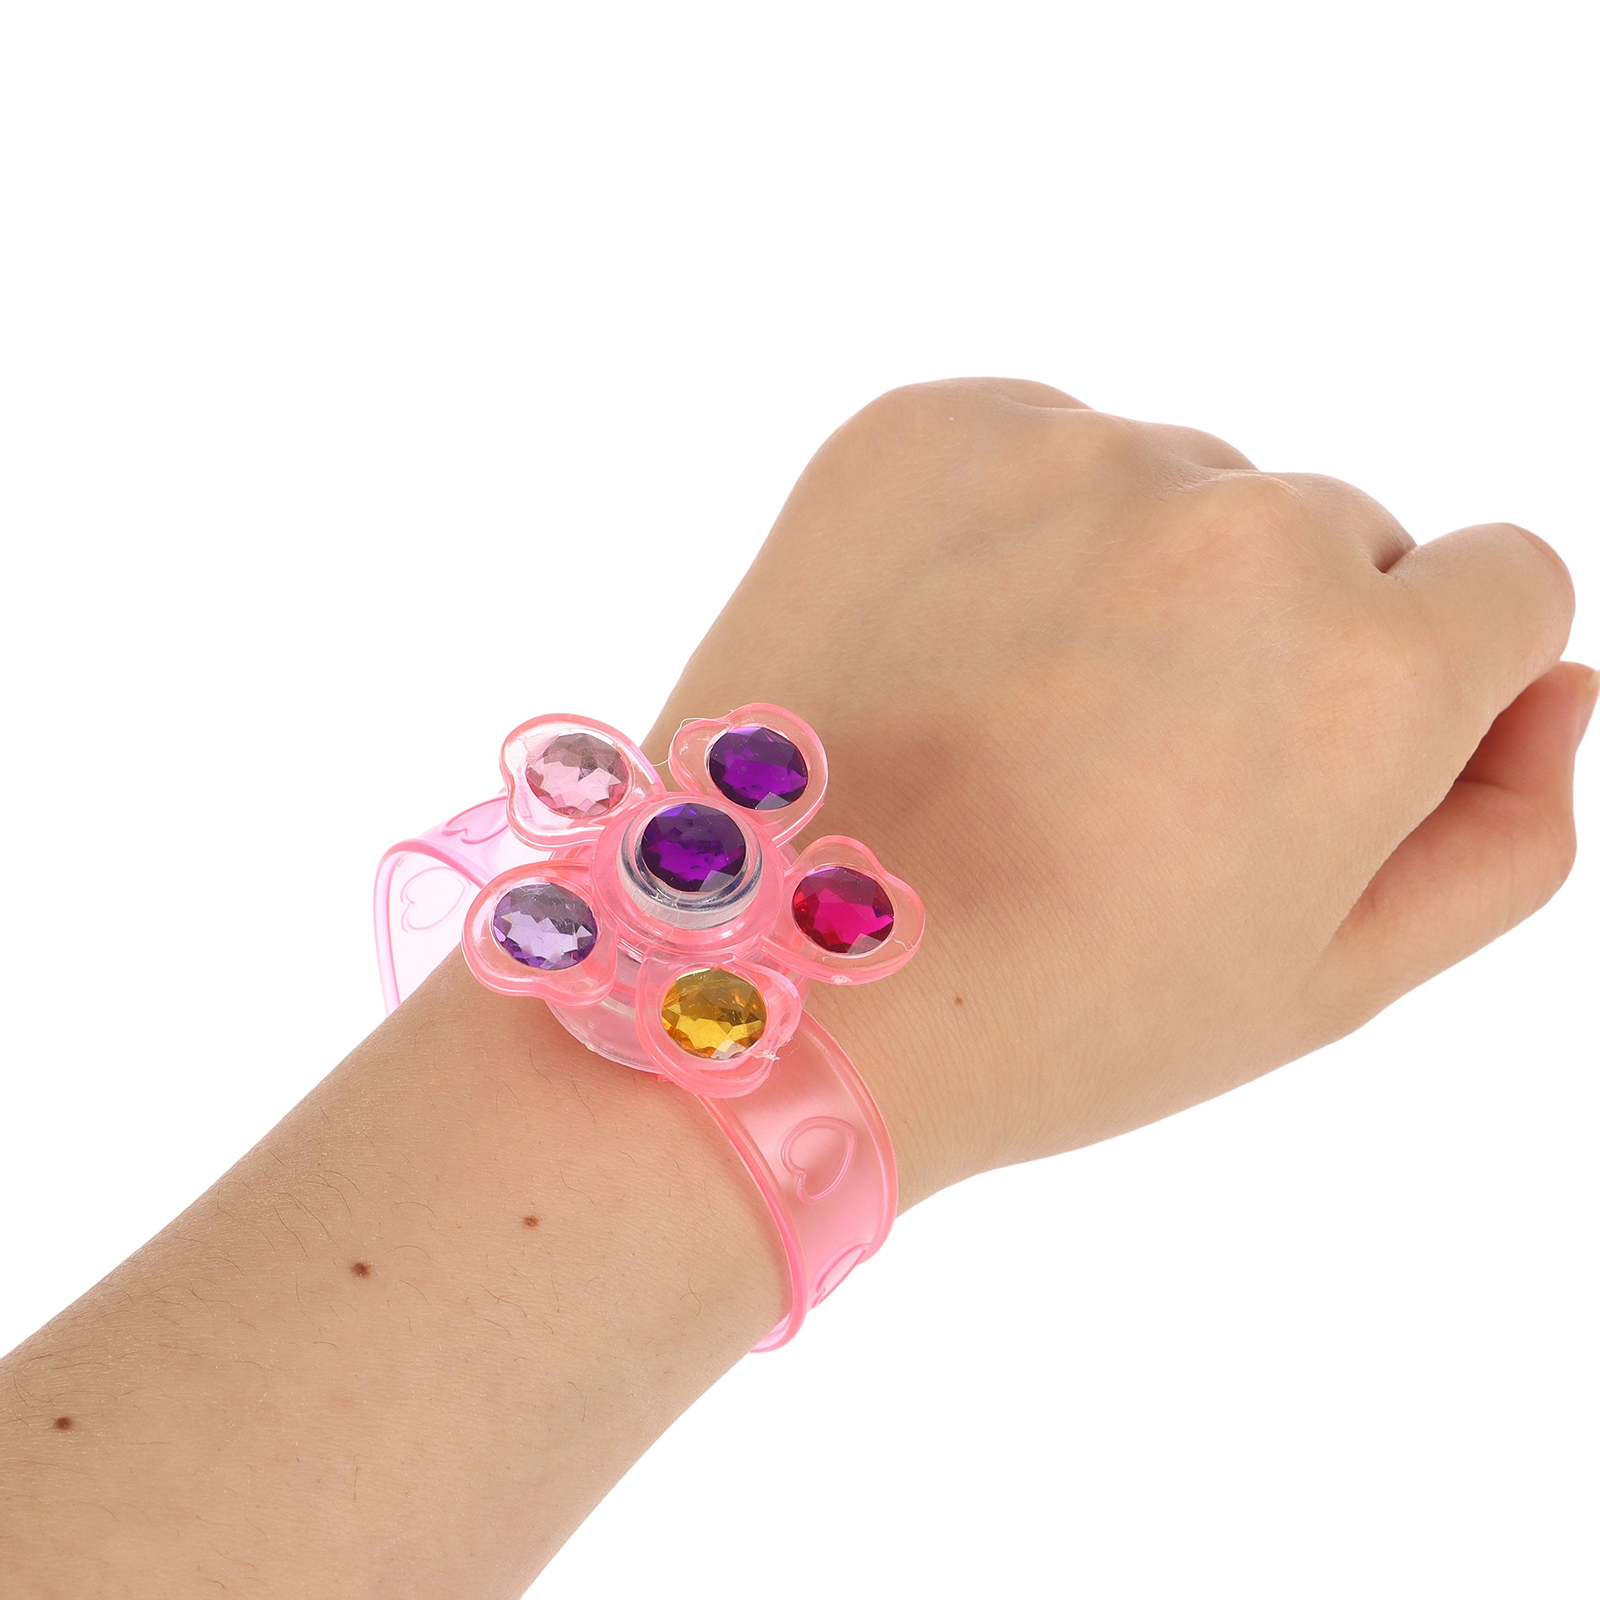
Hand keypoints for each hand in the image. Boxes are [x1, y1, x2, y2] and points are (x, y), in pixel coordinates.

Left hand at [649, 379, 1590, 1203]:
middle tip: (1125, 772)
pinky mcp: (924, 428)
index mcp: (1367, 668)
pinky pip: (1037, 448)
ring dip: (1131, 581)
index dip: (1420, 680)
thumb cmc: (1056, 1014)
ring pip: (1177, 490)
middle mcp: (1237, 529)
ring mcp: (1068, 458)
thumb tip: (1552, 687)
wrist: (779, 981)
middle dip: (1268, 637)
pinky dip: (1013, 531)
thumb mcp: (1325, 982)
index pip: (1503, 584)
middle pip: (1330, 535)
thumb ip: (1501, 831)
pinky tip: (945, 655)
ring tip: (1015, 727)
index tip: (1308, 752)